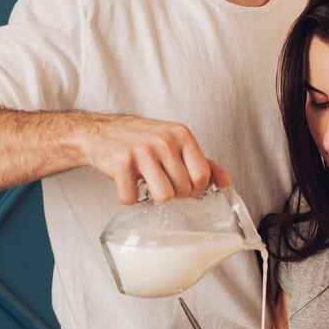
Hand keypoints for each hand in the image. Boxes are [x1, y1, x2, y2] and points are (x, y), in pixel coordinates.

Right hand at [80, 114, 230, 203]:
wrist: (101, 132)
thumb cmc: (142, 139)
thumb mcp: (176, 143)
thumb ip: (203, 162)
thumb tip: (226, 182)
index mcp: (181, 135)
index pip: (203, 175)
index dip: (196, 188)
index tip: (185, 187)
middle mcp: (164, 140)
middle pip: (184, 189)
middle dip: (173, 192)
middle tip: (160, 181)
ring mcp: (142, 150)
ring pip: (163, 196)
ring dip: (153, 196)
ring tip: (146, 183)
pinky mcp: (121, 162)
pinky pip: (132, 197)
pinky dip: (128, 197)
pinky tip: (127, 184)